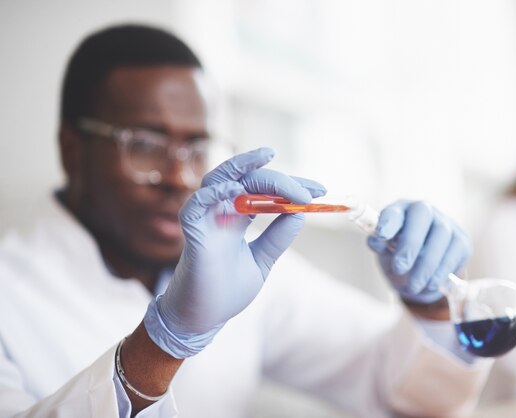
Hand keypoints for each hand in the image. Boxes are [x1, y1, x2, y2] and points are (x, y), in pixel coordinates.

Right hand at [144, 148, 325, 357]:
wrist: (203, 320)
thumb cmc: (227, 291)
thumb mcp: (262, 260)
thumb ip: (277, 237)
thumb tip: (301, 212)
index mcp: (237, 217)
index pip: (264, 190)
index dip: (291, 186)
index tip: (320, 191)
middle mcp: (221, 212)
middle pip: (246, 179)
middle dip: (278, 179)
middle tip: (307, 189)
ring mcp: (205, 219)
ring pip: (218, 178)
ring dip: (242, 166)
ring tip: (266, 158)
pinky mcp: (192, 233)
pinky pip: (197, 204)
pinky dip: (214, 193)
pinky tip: (236, 190)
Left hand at [367, 201, 471, 303]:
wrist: (421, 269)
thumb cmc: (398, 254)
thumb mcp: (384, 252)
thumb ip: (379, 245)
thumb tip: (376, 241)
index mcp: (400, 210)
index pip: (395, 210)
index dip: (389, 221)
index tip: (381, 235)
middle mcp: (424, 210)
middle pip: (422, 215)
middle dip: (410, 243)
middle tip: (399, 268)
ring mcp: (445, 222)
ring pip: (441, 235)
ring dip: (426, 264)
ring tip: (414, 286)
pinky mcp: (461, 239)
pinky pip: (455, 252)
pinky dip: (442, 271)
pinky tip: (431, 285)